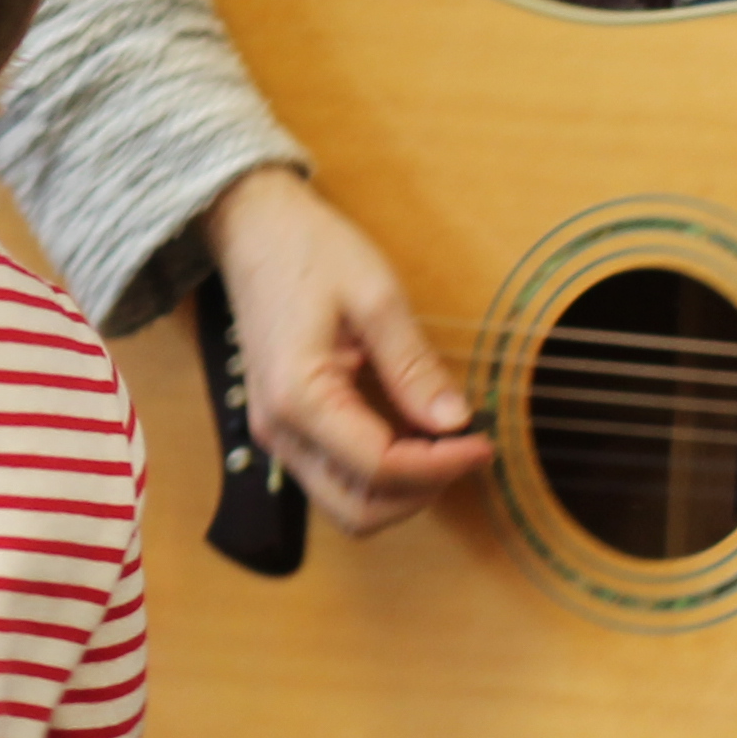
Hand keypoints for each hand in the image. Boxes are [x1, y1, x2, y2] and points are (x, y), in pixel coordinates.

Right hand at [203, 166, 491, 533]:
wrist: (253, 228)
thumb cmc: (308, 250)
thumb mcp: (376, 298)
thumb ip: (414, 367)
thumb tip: (456, 422)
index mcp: (299, 397)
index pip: (380, 467)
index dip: (441, 466)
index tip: (483, 441)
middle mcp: (280, 429)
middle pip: (359, 509)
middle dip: (421, 492)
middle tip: (465, 450)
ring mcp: (278, 433)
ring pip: (347, 503)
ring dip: (401, 490)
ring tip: (444, 446)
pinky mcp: (286, 426)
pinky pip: (336, 476)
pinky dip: (380, 474)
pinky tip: (413, 437)